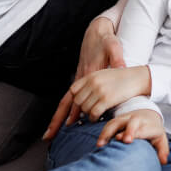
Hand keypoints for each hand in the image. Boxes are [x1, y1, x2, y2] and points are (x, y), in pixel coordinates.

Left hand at [43, 66, 149, 139]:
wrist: (138, 77)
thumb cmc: (122, 79)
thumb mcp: (103, 76)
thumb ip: (89, 85)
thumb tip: (77, 101)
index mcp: (90, 76)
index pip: (72, 92)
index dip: (69, 105)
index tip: (66, 117)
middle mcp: (92, 82)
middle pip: (77, 102)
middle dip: (80, 111)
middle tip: (85, 116)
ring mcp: (99, 90)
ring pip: (84, 109)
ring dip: (88, 115)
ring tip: (95, 114)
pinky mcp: (106, 98)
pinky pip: (93, 113)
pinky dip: (94, 118)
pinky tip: (99, 117)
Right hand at [45, 18, 126, 138]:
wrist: (97, 32)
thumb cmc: (106, 41)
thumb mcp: (113, 46)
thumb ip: (117, 57)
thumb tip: (121, 66)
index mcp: (87, 74)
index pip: (77, 98)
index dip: (72, 113)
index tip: (68, 126)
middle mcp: (79, 79)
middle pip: (66, 104)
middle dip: (56, 121)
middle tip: (48, 137)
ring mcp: (78, 80)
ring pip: (66, 102)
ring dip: (59, 118)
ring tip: (52, 134)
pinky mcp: (80, 79)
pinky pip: (70, 98)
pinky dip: (66, 109)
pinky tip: (67, 120)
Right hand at [97, 109, 168, 164]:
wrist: (148, 114)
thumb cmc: (153, 131)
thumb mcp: (160, 139)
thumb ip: (162, 150)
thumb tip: (163, 161)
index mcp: (149, 125)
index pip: (143, 129)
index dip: (135, 133)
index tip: (128, 140)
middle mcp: (137, 120)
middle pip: (132, 122)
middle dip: (126, 130)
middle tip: (119, 139)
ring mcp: (126, 118)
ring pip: (116, 122)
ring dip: (108, 133)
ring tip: (100, 145)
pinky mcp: (117, 120)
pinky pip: (108, 125)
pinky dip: (103, 133)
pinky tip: (99, 144)